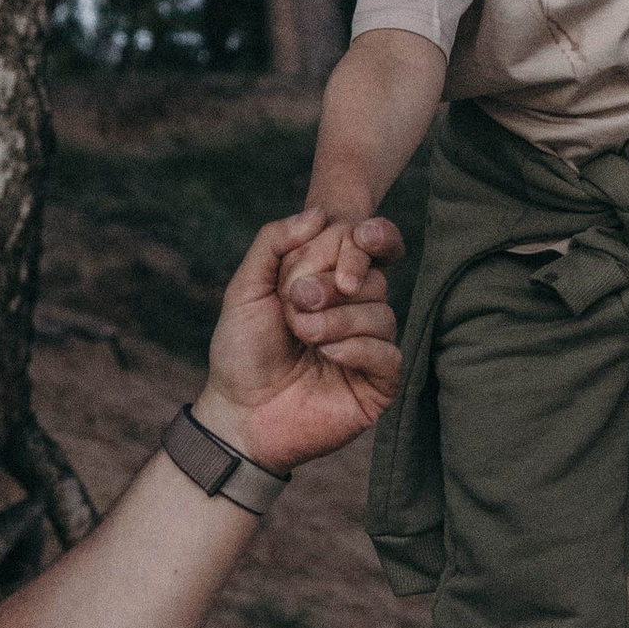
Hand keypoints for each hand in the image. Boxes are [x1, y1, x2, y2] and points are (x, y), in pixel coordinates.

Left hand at [197, 207, 401, 475]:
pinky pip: (389, 353)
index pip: (361, 249)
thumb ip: (274, 242)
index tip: (359, 234)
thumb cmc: (241, 353)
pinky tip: (327, 355)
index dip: (361, 241)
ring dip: (338, 320)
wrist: (239, 413)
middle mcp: (351, 313)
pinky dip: (357, 348)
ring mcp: (367, 349)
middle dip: (331, 285)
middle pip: (373, 278)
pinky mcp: (377, 385)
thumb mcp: (247, 287)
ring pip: (382, 313)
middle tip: (296, 303)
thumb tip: (319, 213)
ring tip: (302, 334)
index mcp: (326, 286)